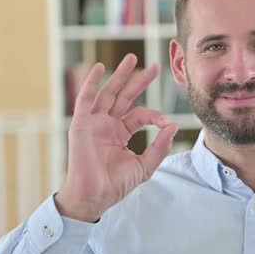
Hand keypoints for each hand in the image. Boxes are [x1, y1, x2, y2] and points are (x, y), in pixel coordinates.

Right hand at [55, 54, 178, 221]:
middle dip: (140, 81)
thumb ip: (160, 147)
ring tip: (132, 58)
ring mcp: (94, 122)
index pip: (140, 114)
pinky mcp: (81, 124)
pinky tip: (99, 68)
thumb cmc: (116, 184)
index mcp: (121, 132)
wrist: (95, 196)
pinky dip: (91, 83)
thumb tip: (173, 126)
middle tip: (155, 66)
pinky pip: (85, 99)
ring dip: (120, 75)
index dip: (155, 115)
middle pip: (125, 96)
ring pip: (108, 92)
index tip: (166, 123)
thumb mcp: (144, 165)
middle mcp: (108, 124)